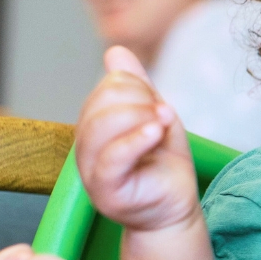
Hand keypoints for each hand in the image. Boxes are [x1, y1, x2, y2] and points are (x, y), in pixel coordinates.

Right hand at [77, 46, 198, 231]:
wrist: (174, 207)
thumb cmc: (162, 164)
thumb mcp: (153, 117)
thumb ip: (136, 87)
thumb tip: (115, 51)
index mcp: (95, 127)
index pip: (106, 89)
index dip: (136, 87)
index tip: (159, 101)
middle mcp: (86, 148)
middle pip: (99, 104)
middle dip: (138, 101)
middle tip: (164, 114)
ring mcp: (92, 172)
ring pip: (100, 127)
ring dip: (140, 116)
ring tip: (164, 122)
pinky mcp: (106, 192)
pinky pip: (111, 159)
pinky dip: (136, 139)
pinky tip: (156, 131)